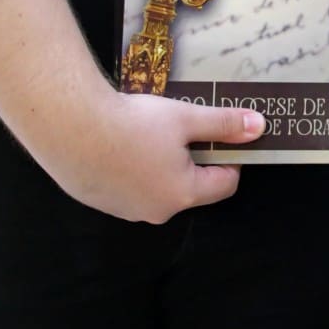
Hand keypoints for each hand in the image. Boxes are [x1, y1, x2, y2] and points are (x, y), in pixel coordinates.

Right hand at [42, 86, 265, 222]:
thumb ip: (223, 124)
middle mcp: (155, 211)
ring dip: (160, 164)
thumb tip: (259, 127)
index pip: (224, 184)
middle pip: (189, 187)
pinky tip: (119, 142)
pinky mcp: (98, 201)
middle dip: (192, 159)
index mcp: (182, 194)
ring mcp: (124, 210)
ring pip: (156, 186)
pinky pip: (126, 186)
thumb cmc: (133, 124)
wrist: (69, 127)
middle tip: (182, 128)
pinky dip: (130, 168)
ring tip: (148, 131)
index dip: (230, 158)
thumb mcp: (185, 117)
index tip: (222, 135)